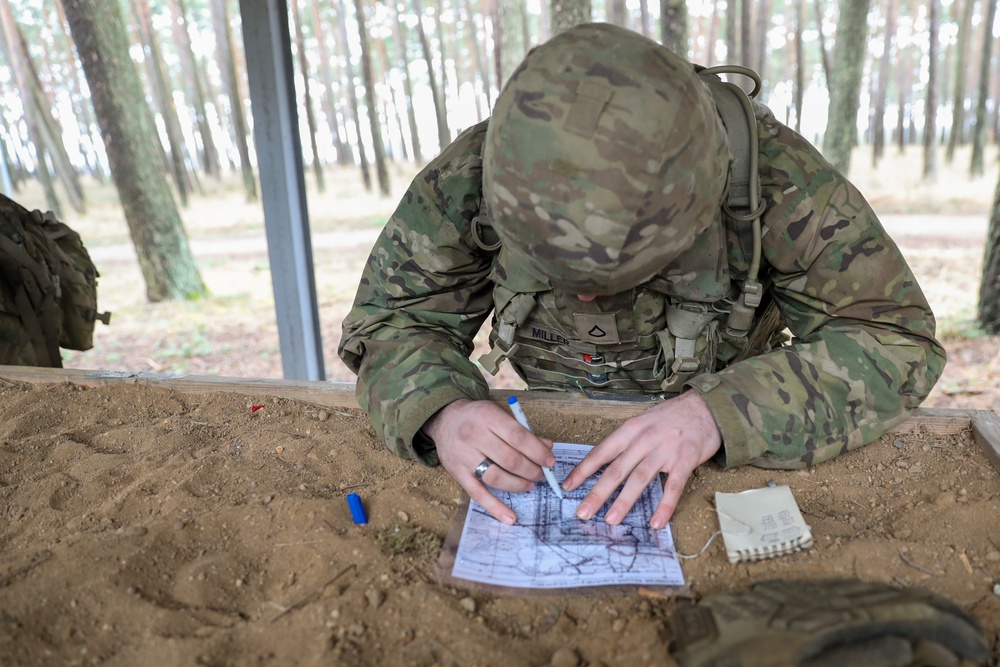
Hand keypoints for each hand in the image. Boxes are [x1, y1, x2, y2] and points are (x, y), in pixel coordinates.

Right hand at [423, 399, 555, 524]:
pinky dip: (494, 507)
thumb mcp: (499, 413)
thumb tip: (547, 447)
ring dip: (518, 485)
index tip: (550, 461)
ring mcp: (464, 456)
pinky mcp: (457, 473)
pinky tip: (510, 517)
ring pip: (496, 478)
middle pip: (509, 459)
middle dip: (531, 470)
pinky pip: (477, 494)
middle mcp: (474, 436)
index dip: (537, 452)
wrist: (445, 419)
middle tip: (541, 474)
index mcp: (488, 417)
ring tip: (529, 485)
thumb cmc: (477, 416)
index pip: (518, 438)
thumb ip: (522, 431)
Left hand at [561, 390, 721, 528]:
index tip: (568, 486)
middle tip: (583, 511)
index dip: (583, 470)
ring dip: (624, 502)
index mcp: (630, 429)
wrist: (706, 407)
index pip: (602, 452)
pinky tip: (655, 522)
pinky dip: (664, 506)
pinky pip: (673, 487)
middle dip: (597, 493)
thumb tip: (605, 463)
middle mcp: (644, 439)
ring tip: (610, 520)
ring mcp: (665, 450)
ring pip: (639, 479)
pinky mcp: (685, 460)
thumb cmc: (671, 416)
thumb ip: (627, 441)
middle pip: (616, 470)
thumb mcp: (643, 421)